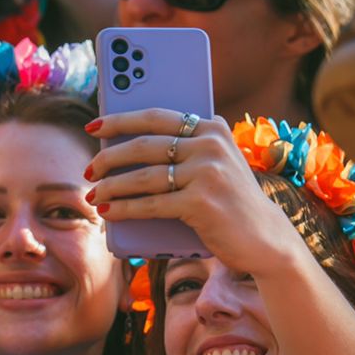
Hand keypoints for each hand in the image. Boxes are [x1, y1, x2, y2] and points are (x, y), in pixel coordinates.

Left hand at [87, 109, 305, 279]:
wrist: (266, 239)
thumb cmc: (231, 202)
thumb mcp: (217, 165)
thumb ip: (190, 147)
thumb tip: (129, 144)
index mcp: (212, 128)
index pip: (156, 116)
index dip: (120, 120)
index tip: (94, 127)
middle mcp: (210, 146)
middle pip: (145, 146)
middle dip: (109, 158)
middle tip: (89, 169)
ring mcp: (207, 174)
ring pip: (144, 177)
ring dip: (111, 186)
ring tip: (93, 195)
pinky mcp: (201, 203)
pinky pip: (152, 204)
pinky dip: (126, 209)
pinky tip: (109, 212)